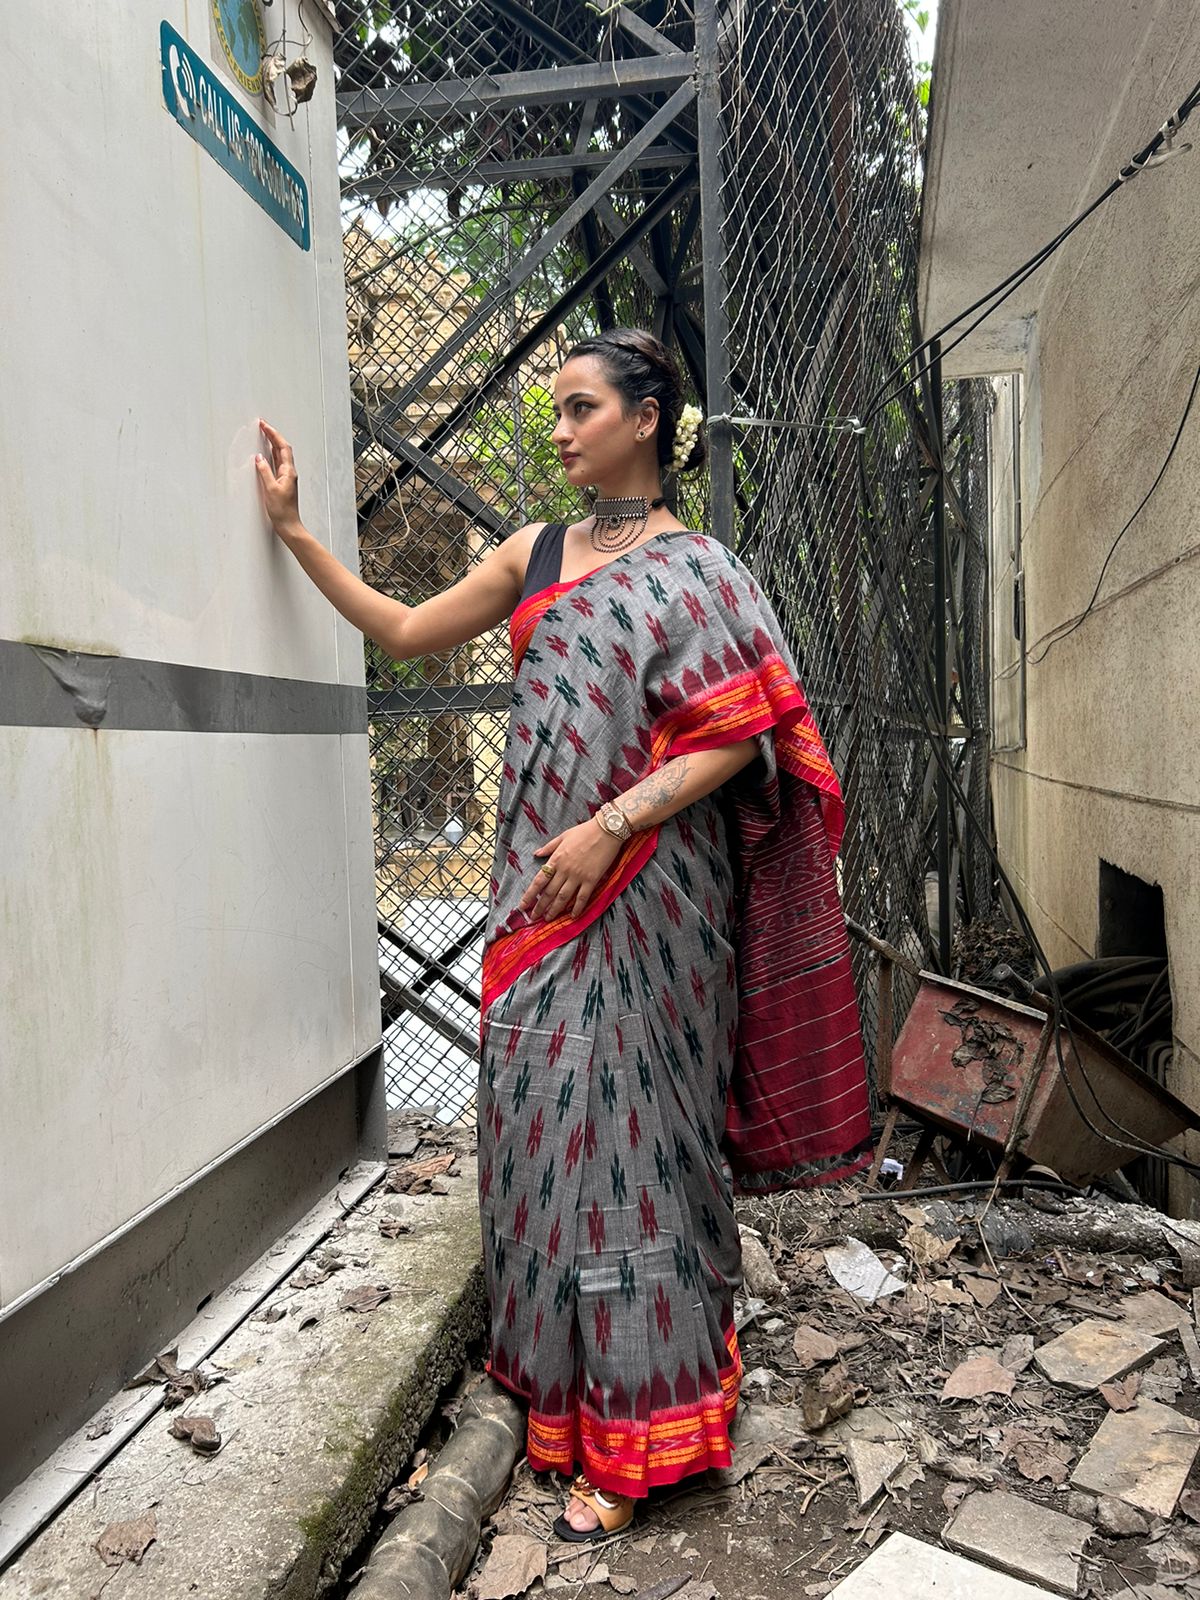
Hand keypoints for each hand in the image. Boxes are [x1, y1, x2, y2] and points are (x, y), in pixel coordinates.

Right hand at [255, 419, 302, 540]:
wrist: (288, 525)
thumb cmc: (282, 511)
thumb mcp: (270, 489)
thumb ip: (264, 472)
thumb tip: (259, 458)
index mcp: (289, 472)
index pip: (282, 447)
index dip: (274, 434)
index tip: (265, 425)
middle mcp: (289, 473)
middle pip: (282, 448)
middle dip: (272, 435)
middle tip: (263, 426)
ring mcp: (286, 477)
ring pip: (280, 455)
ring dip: (272, 444)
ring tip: (264, 435)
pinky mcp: (282, 483)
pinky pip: (277, 464)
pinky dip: (271, 455)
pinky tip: (267, 454)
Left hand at [519, 817, 622, 921]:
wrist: (606, 830)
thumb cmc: (584, 831)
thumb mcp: (563, 836)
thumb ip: (549, 847)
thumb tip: (536, 854)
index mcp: (556, 859)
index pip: (539, 880)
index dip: (530, 895)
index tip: (523, 905)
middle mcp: (565, 870)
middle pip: (549, 892)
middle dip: (540, 906)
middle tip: (534, 917)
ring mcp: (578, 876)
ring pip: (563, 897)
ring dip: (554, 909)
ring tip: (548, 918)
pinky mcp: (591, 879)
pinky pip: (582, 897)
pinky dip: (577, 908)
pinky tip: (573, 916)